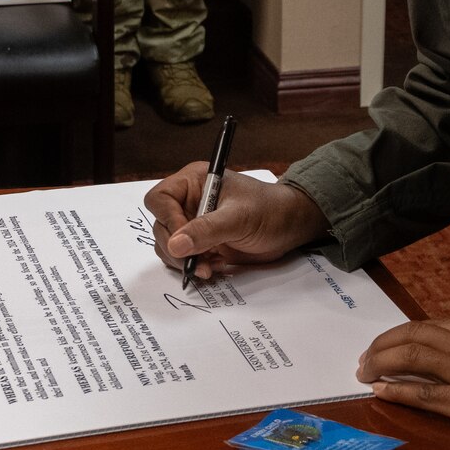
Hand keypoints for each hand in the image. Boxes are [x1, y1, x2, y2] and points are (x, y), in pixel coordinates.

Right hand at [143, 166, 327, 279]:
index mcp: (194, 182)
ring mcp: (194, 224)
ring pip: (169, 246)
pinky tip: (214, 267)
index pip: (160, 199)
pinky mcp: (201, 244)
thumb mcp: (238, 218)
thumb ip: (206, 230)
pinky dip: (194, 267)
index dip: (167, 220)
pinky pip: (184, 258)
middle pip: (161, 226)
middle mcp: (189, 202)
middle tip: (196, 262)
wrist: (289, 227)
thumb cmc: (269, 210)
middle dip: (176, 248)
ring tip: (209, 267)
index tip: (183, 240)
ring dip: (185, 261)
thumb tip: (175, 245)